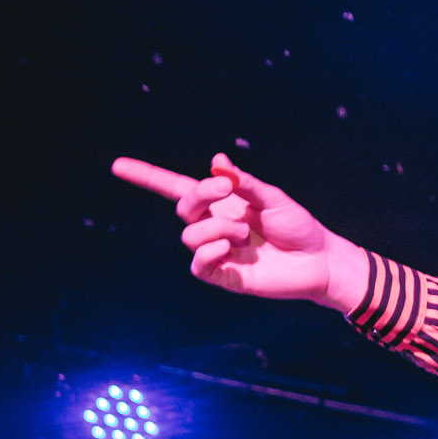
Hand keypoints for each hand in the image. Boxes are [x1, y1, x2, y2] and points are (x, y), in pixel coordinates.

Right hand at [110, 154, 369, 310]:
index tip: (118, 165)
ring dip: (217, 227)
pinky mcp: (225, 275)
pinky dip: (210, 251)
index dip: (147, 177)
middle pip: (182, 207)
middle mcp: (215, 225)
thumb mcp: (273, 198)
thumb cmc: (300, 227)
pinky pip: (198, 264)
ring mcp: (218, 251)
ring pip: (190, 235)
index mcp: (223, 204)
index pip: (177, 188)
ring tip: (246, 234)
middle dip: (199, 195)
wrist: (320, 260)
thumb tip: (217, 163)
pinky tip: (231, 247)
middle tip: (227, 192)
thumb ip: (244, 183)